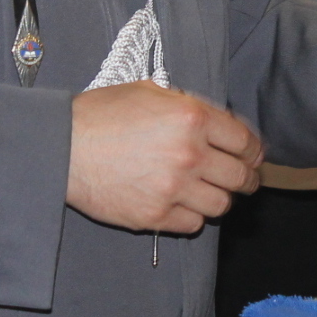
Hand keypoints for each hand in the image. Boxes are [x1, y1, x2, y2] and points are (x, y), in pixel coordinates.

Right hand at [66, 81, 263, 233]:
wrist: (63, 147)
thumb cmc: (101, 114)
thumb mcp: (150, 92)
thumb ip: (188, 106)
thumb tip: (217, 122)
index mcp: (192, 117)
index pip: (245, 141)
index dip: (254, 151)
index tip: (253, 157)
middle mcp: (190, 153)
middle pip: (240, 176)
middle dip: (247, 178)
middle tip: (244, 180)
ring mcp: (174, 188)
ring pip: (221, 204)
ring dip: (219, 198)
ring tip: (209, 192)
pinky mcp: (156, 215)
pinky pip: (194, 224)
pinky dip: (193, 216)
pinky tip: (182, 204)